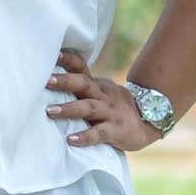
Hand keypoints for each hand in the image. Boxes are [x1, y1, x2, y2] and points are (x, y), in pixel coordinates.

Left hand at [44, 46, 161, 151]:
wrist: (150, 122)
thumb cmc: (115, 108)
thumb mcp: (101, 94)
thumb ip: (82, 89)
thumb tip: (49, 84)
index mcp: (98, 85)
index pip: (82, 68)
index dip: (68, 60)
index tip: (54, 54)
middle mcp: (103, 95)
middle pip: (84, 84)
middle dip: (64, 82)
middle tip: (45, 81)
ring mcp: (110, 112)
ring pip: (89, 107)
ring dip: (69, 108)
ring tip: (50, 111)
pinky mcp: (116, 130)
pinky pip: (99, 133)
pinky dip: (85, 137)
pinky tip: (70, 140)